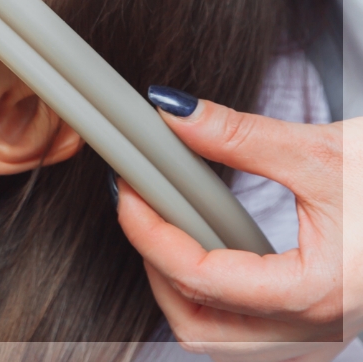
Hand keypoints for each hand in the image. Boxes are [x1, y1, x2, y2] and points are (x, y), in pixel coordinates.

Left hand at [116, 92, 361, 361]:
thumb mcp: (323, 151)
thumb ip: (240, 136)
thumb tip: (172, 112)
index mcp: (320, 292)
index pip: (204, 280)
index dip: (150, 234)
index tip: (127, 191)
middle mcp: (318, 325)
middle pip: (202, 329)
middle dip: (156, 272)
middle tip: (138, 210)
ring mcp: (321, 328)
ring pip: (223, 342)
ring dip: (180, 291)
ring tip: (163, 229)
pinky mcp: (321, 317)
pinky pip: (250, 332)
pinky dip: (212, 299)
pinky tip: (205, 250)